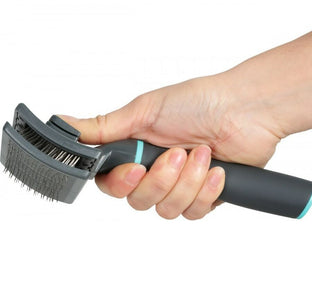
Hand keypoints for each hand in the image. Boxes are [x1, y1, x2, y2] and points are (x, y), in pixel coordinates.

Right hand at [61, 75, 280, 219]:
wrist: (246, 109)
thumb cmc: (200, 101)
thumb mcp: (145, 110)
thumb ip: (104, 127)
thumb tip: (64, 124)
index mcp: (139, 148)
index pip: (113, 182)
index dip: (122, 182)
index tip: (137, 169)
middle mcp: (158, 169)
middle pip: (139, 201)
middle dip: (161, 180)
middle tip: (178, 154)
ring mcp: (182, 184)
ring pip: (167, 209)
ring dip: (187, 182)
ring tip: (202, 154)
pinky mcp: (206, 195)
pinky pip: (194, 212)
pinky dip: (206, 191)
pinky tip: (217, 170)